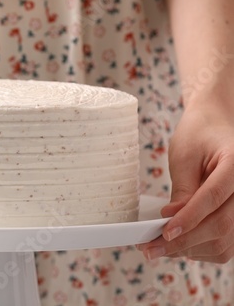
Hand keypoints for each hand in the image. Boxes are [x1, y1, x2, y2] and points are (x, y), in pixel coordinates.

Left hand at [138, 98, 233, 262]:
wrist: (216, 125)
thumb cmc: (199, 136)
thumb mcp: (184, 157)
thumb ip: (182, 190)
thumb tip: (171, 222)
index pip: (213, 198)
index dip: (188, 219)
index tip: (164, 232)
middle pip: (220, 226)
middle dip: (182, 241)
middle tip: (149, 248)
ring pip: (224, 242)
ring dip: (189, 250)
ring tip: (157, 247)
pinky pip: (225, 245)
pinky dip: (199, 249)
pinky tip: (176, 245)